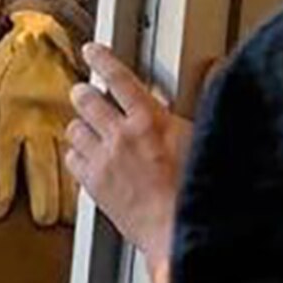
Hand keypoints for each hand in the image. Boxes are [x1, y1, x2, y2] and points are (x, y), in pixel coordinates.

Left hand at [0, 12, 81, 226]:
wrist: (44, 30)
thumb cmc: (10, 56)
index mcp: (7, 118)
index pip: (1, 160)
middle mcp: (33, 125)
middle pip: (38, 169)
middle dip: (42, 197)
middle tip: (46, 220)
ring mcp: (58, 121)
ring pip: (64, 161)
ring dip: (66, 189)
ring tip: (70, 213)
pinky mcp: (78, 115)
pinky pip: (84, 143)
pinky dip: (87, 162)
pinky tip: (92, 180)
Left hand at [65, 42, 192, 260]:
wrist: (178, 231)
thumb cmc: (197, 192)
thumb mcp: (201, 140)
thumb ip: (192, 107)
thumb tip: (210, 74)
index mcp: (151, 120)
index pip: (118, 78)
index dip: (102, 59)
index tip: (92, 51)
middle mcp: (121, 135)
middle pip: (86, 98)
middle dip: (84, 93)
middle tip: (86, 93)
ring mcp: (103, 159)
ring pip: (74, 128)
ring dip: (81, 127)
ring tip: (90, 130)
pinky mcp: (93, 184)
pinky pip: (71, 159)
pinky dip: (77, 156)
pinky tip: (88, 159)